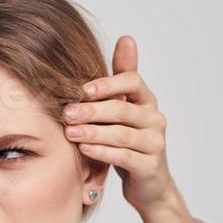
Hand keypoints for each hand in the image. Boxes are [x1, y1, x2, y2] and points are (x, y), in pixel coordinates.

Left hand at [62, 35, 180, 214]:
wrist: (148, 184)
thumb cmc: (129, 141)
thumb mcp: (125, 108)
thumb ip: (121, 78)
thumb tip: (126, 38)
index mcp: (147, 100)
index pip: (133, 81)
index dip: (108, 84)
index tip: (83, 89)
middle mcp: (155, 119)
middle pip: (123, 110)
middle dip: (92, 111)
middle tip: (67, 113)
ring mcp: (155, 143)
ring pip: (122, 135)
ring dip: (93, 132)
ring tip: (69, 132)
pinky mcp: (150, 167)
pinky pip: (124, 157)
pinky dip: (102, 153)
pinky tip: (84, 150)